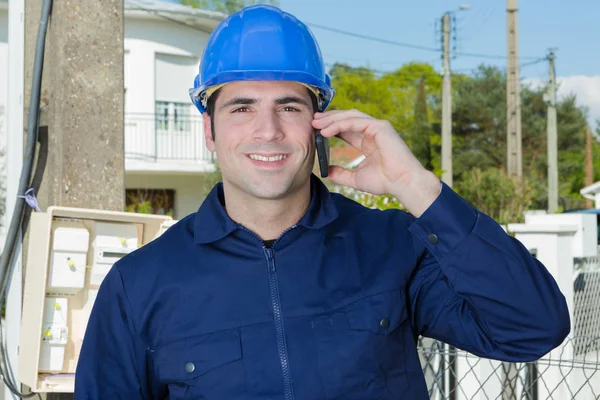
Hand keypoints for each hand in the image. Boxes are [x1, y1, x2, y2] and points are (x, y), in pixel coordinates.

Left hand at [312, 109, 441, 216]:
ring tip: (316, 124)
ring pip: (350, 117)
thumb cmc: (385, 181)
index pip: (346, 128)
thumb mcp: (356, 179)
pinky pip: (356, 122)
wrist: (402, 184)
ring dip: (332, 119)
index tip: (315, 129)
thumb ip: (342, 174)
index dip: (331, 126)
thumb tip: (327, 172)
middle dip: (329, 118)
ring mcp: (378, 127)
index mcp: (368, 140)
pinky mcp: (380, 127)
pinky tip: (327, 131)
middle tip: (312, 121)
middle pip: (347, 118)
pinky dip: (340, 124)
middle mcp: (373, 131)